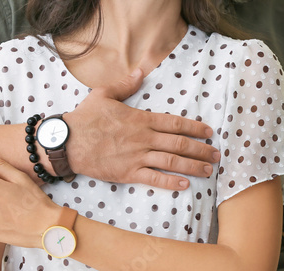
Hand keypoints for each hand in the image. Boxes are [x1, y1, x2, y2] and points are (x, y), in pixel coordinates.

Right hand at [64, 68, 221, 189]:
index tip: (209, 133)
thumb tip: (140, 71)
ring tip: (208, 171)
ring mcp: (137, 156)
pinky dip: (171, 182)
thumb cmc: (84, 118)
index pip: (175, 123)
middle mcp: (143, 138)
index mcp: (141, 119)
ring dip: (193, 166)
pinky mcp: (128, 173)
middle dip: (201, 149)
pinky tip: (185, 185)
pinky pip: (154, 178)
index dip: (195, 128)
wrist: (66, 142)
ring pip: (172, 162)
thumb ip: (125, 84)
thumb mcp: (104, 94)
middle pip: (180, 143)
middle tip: (217, 155)